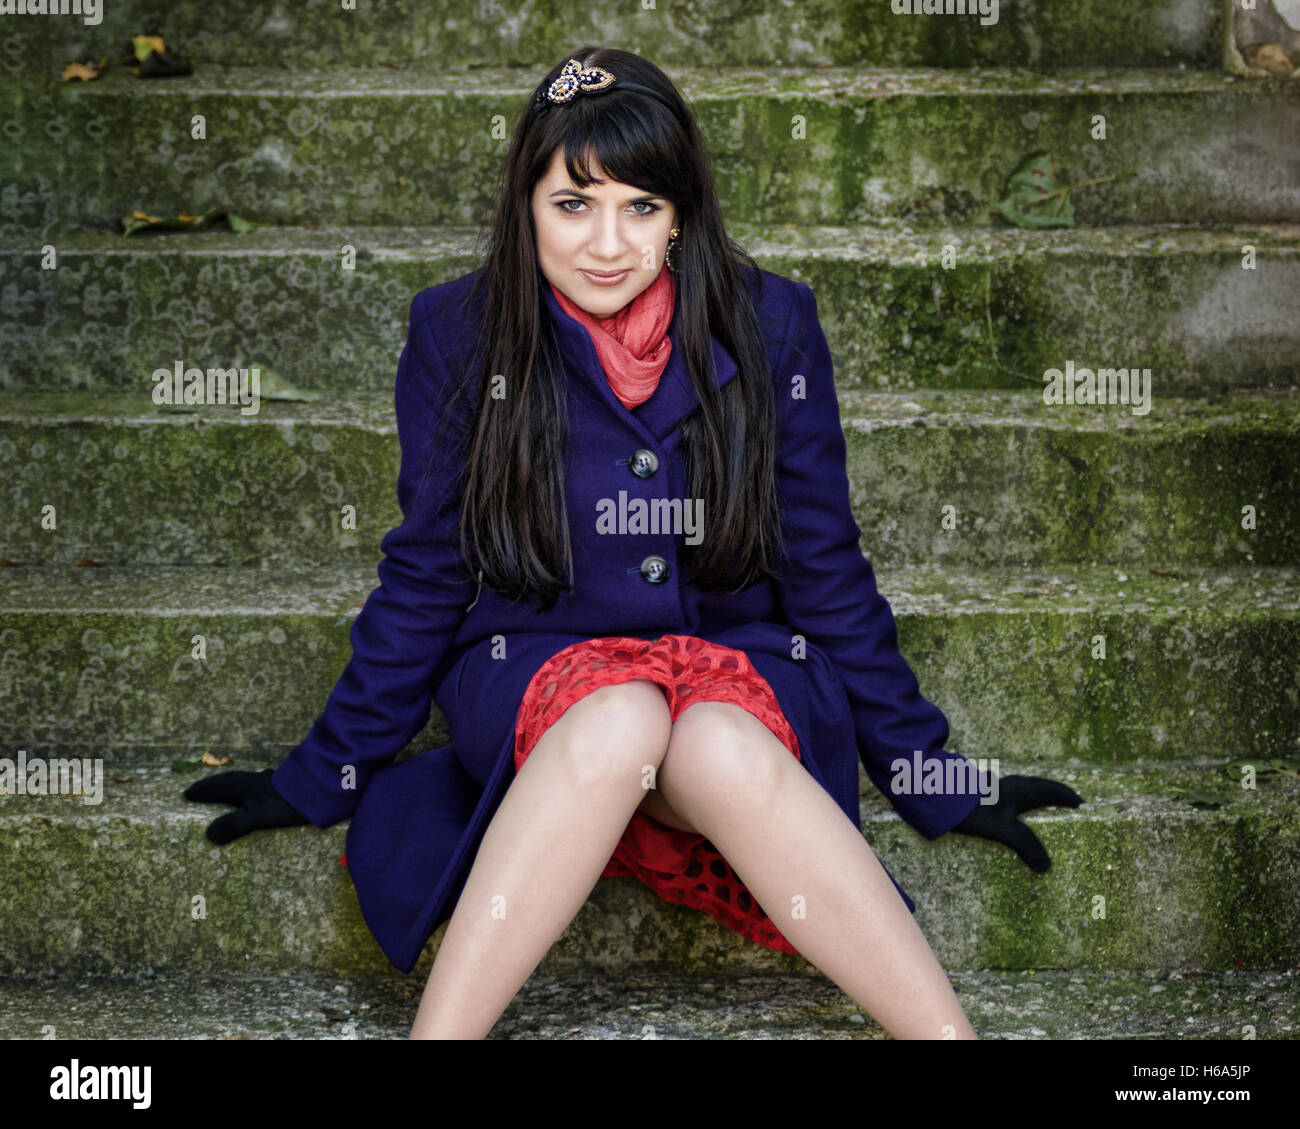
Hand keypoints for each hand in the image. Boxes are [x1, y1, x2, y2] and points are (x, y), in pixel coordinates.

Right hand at [183, 768, 309, 844]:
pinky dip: (248, 788)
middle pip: (228, 780)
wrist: (323, 789)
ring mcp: (269, 780)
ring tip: (224, 790)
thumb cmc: (288, 804)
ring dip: (230, 784)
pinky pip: (257, 784)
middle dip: (213, 785)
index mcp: (244, 787)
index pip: (216, 788)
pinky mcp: (283, 784)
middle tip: (200, 789)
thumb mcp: (258, 817)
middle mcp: (254, 780)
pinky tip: (256, 792)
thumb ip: (234, 825)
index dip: (201, 792)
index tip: (186, 794)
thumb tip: (209, 835)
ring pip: (243, 780)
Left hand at [950, 774, 1082, 871]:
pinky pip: (1005, 798)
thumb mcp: (1004, 829)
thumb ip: (1026, 845)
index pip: (1052, 790)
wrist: (935, 795)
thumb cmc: (972, 809)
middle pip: (1037, 787)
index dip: (1067, 797)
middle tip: (1065, 804)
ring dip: (1033, 798)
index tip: (1082, 803)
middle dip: (1053, 795)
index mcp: (1020, 790)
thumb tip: (1046, 866)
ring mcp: (992, 788)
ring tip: (1040, 812)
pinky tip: (1008, 815)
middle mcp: (1009, 785)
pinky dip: (1015, 806)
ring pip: (1020, 791)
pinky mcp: (978, 794)